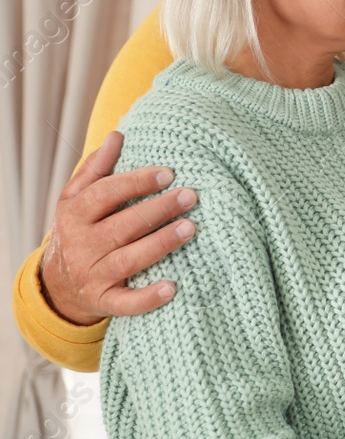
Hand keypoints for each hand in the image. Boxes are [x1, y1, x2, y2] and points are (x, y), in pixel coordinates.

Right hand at [38, 131, 195, 324]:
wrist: (57, 284)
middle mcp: (81, 245)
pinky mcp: (104, 301)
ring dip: (161, 244)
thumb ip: (97, 169)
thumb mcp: (77, 198)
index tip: (168, 173)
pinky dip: (148, 297)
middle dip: (158, 210)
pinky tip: (172, 288)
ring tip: (191, 228)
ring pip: (129, 260)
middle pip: (122, 226)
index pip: (105, 194)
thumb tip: (117, 135)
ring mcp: (92, 275)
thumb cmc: (79, 230)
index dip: (136, 183)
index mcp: (74, 215)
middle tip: (191, 196)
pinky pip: (126, 302)